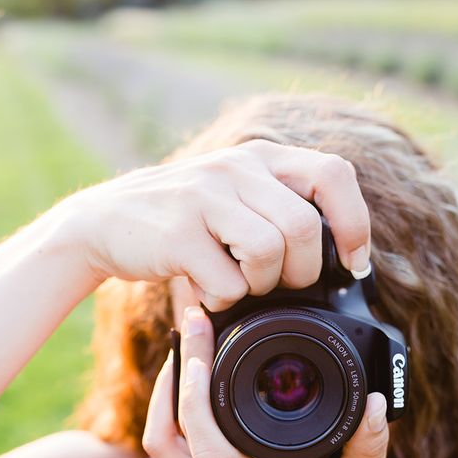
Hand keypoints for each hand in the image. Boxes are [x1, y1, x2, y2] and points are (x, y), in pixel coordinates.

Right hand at [64, 139, 370, 308]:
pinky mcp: (178, 234)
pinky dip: (224, 301)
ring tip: (238, 284)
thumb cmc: (184, 221)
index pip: (333, 176)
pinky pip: (228, 283)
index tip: (354, 264)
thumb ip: (281, 208)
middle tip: (280, 285)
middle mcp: (236, 168)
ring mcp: (204, 197)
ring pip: (270, 253)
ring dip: (261, 286)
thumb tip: (343, 260)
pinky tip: (207, 291)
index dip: (354, 224)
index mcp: (260, 157)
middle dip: (302, 273)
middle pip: (304, 228)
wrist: (104, 222)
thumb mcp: (235, 196)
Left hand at [142, 306, 389, 457]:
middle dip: (176, 374)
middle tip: (193, 323)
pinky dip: (164, 412)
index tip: (201, 349)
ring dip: (162, 392)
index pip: (211, 447)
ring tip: (182, 346)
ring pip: (159, 443)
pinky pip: (163, 451)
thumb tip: (377, 402)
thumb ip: (371, 446)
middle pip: (173, 437)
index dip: (195, 399)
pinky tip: (180, 380)